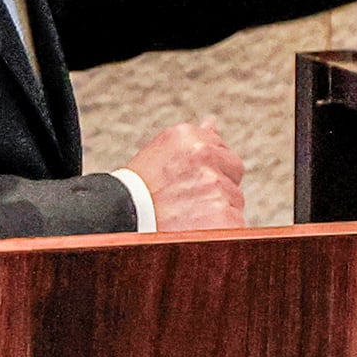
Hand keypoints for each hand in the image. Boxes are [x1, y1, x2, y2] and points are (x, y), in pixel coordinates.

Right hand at [127, 121, 245, 231]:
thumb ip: (195, 139)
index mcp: (188, 136)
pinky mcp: (222, 213)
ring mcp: (213, 183)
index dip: (209, 174)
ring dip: (218, 211)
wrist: (120, 222)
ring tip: (185, 219)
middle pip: (232, 175)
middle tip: (187, 205)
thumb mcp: (160, 155)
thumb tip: (212, 123)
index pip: (222, 153)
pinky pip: (236, 223)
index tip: (190, 187)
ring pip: (234, 201)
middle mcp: (203, 154)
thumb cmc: (136, 194)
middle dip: (218, 190)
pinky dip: (221, 232)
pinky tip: (196, 234)